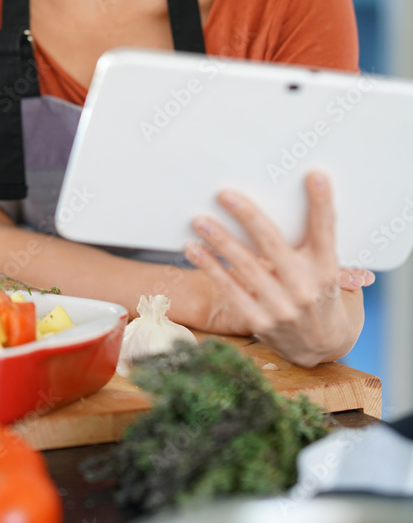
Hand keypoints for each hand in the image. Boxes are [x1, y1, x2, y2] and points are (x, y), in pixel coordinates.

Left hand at [184, 171, 365, 366]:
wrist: (322, 347)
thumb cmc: (321, 295)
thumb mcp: (329, 268)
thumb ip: (315, 241)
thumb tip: (302, 195)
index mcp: (326, 268)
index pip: (326, 230)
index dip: (321, 202)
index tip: (314, 176)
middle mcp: (305, 287)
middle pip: (273, 243)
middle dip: (248, 216)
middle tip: (225, 195)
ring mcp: (281, 307)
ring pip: (245, 266)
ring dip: (220, 241)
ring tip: (200, 220)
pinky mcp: (259, 321)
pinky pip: (230, 289)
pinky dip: (211, 268)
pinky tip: (194, 249)